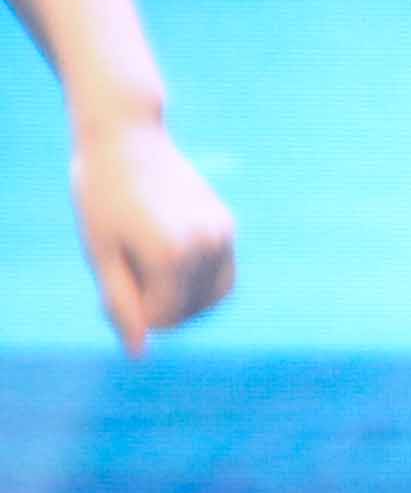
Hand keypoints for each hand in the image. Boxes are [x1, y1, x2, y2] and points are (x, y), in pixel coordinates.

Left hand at [68, 106, 230, 350]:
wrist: (126, 140)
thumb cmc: (101, 197)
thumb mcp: (100, 255)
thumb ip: (121, 305)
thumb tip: (139, 352)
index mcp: (172, 255)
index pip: (161, 318)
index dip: (129, 314)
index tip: (108, 290)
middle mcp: (207, 245)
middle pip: (186, 312)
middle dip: (155, 309)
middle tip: (123, 278)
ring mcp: (223, 235)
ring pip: (210, 299)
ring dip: (180, 300)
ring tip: (147, 273)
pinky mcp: (227, 226)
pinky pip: (221, 276)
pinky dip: (197, 284)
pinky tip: (169, 266)